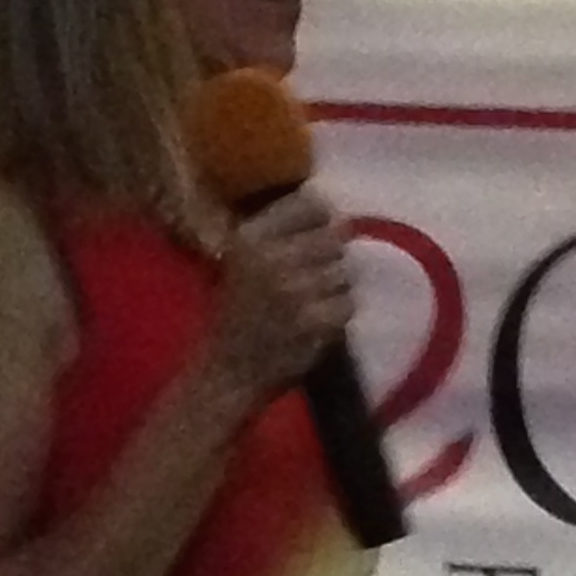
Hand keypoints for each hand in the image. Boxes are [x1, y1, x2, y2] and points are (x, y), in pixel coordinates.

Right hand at [205, 184, 351, 405]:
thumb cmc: (236, 313)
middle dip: (332, 256)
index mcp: (251, 236)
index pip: (312, 204)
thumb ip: (278, 232)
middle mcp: (272, 257)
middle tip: (317, 275)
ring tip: (316, 301)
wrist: (228, 371)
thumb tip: (331, 210)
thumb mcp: (242, 261)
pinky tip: (319, 322)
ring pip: (345, 271)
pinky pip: (348, 303)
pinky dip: (338, 314)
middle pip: (334, 236)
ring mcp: (295, 290)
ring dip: (337, 287)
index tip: (317, 236)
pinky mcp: (314, 321)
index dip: (323, 220)